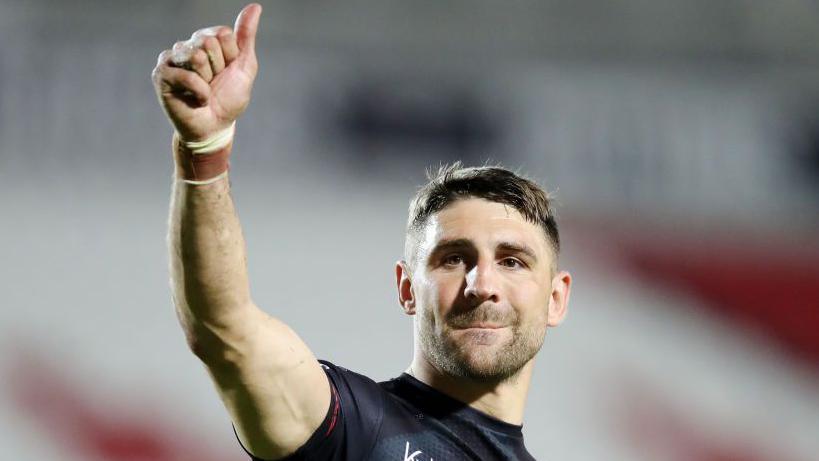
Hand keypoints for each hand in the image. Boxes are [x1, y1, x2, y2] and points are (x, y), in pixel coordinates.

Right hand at [152, 3, 261, 141]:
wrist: (215, 126)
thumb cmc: (228, 99)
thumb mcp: (244, 66)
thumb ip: (246, 37)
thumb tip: (255, 6)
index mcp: (205, 40)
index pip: (222, 33)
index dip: (231, 57)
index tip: (226, 72)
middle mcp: (186, 45)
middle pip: (209, 42)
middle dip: (218, 69)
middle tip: (213, 84)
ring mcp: (170, 58)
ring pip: (197, 56)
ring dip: (208, 81)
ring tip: (202, 91)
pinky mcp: (161, 74)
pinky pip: (187, 76)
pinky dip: (200, 93)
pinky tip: (196, 100)